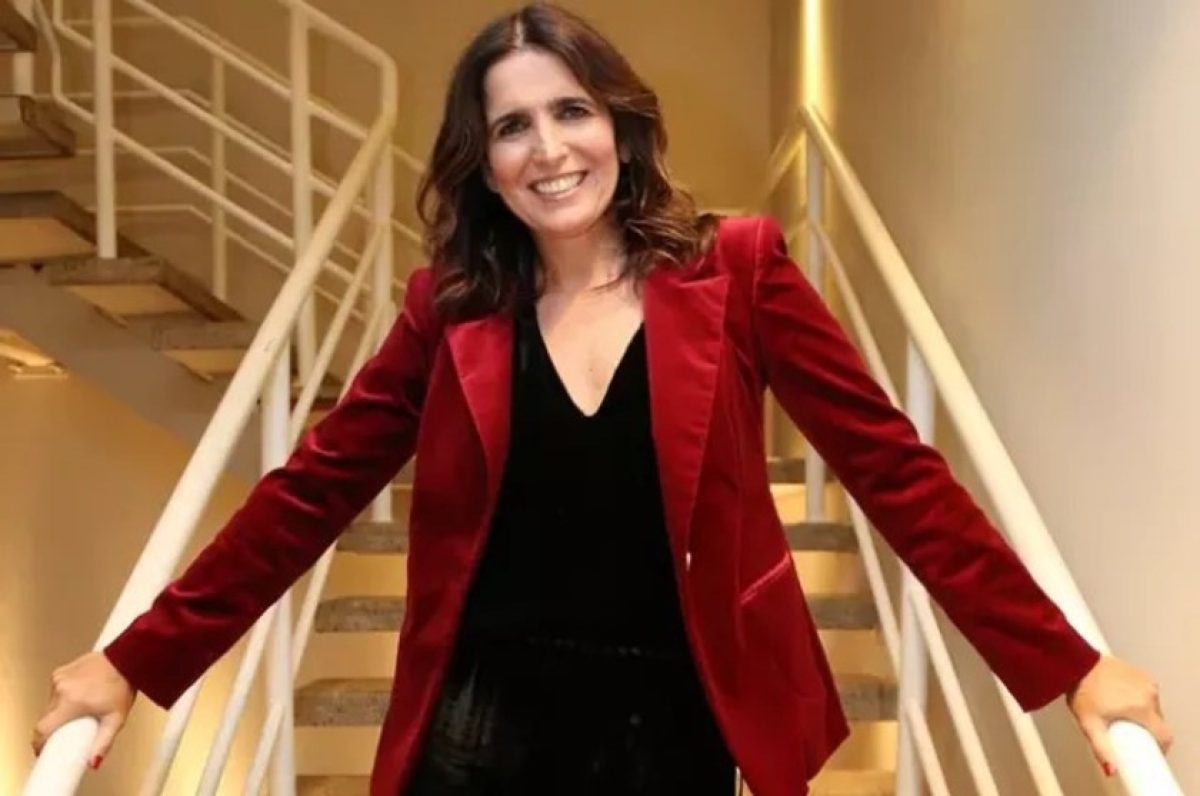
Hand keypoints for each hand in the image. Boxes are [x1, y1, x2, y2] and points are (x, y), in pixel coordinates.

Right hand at [32, 651, 136, 769]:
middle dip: (55, 727)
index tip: (44, 749)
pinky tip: (79, 694)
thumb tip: (93, 762)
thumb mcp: (116, 719)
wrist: (127, 659)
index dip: (40, 743)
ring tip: (81, 708)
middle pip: (46, 718)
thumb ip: (104, 743)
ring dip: (60, 710)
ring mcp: (59, 679)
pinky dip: (63, 696)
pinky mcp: (60, 672)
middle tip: (70, 729)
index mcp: (71, 703)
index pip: (42, 729)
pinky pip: (55, 691)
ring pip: (51, 704)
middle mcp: (61, 690)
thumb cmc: (123, 685)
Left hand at [1066, 654, 1171, 776]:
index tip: (1147, 749)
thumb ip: (1102, 749)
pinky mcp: (1140, 672)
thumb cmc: (1081, 690)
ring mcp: (1145, 681)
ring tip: (1119, 712)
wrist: (1074, 663)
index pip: (1165, 736)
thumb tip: (1111, 769)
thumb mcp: (1090, 724)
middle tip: (1124, 730)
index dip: (1159, 747)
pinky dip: (1138, 698)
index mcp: (1142, 708)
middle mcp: (1149, 694)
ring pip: (1153, 706)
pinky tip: (1121, 697)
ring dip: (1142, 712)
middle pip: (1158, 721)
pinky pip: (1146, 692)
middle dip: (1145, 729)